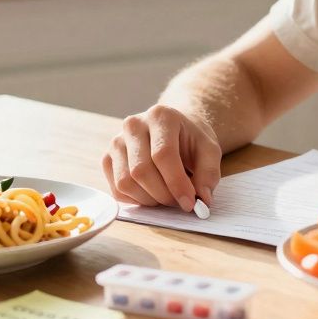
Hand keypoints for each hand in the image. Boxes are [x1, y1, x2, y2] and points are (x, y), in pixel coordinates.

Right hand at [102, 105, 221, 211]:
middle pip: (141, 170)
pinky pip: (116, 190)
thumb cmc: (191, 139)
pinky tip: (152, 193)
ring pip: (125, 182)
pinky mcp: (107, 158)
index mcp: (161, 116)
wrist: (173, 129)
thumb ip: (209, 173)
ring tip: (167, 196)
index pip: (163, 154)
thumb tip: (202, 199)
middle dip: (163, 194)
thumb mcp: (210, 150)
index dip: (176, 183)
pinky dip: (136, 200)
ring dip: (149, 199)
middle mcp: (134, 125)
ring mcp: (116, 141)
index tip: (190, 203)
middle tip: (179, 203)